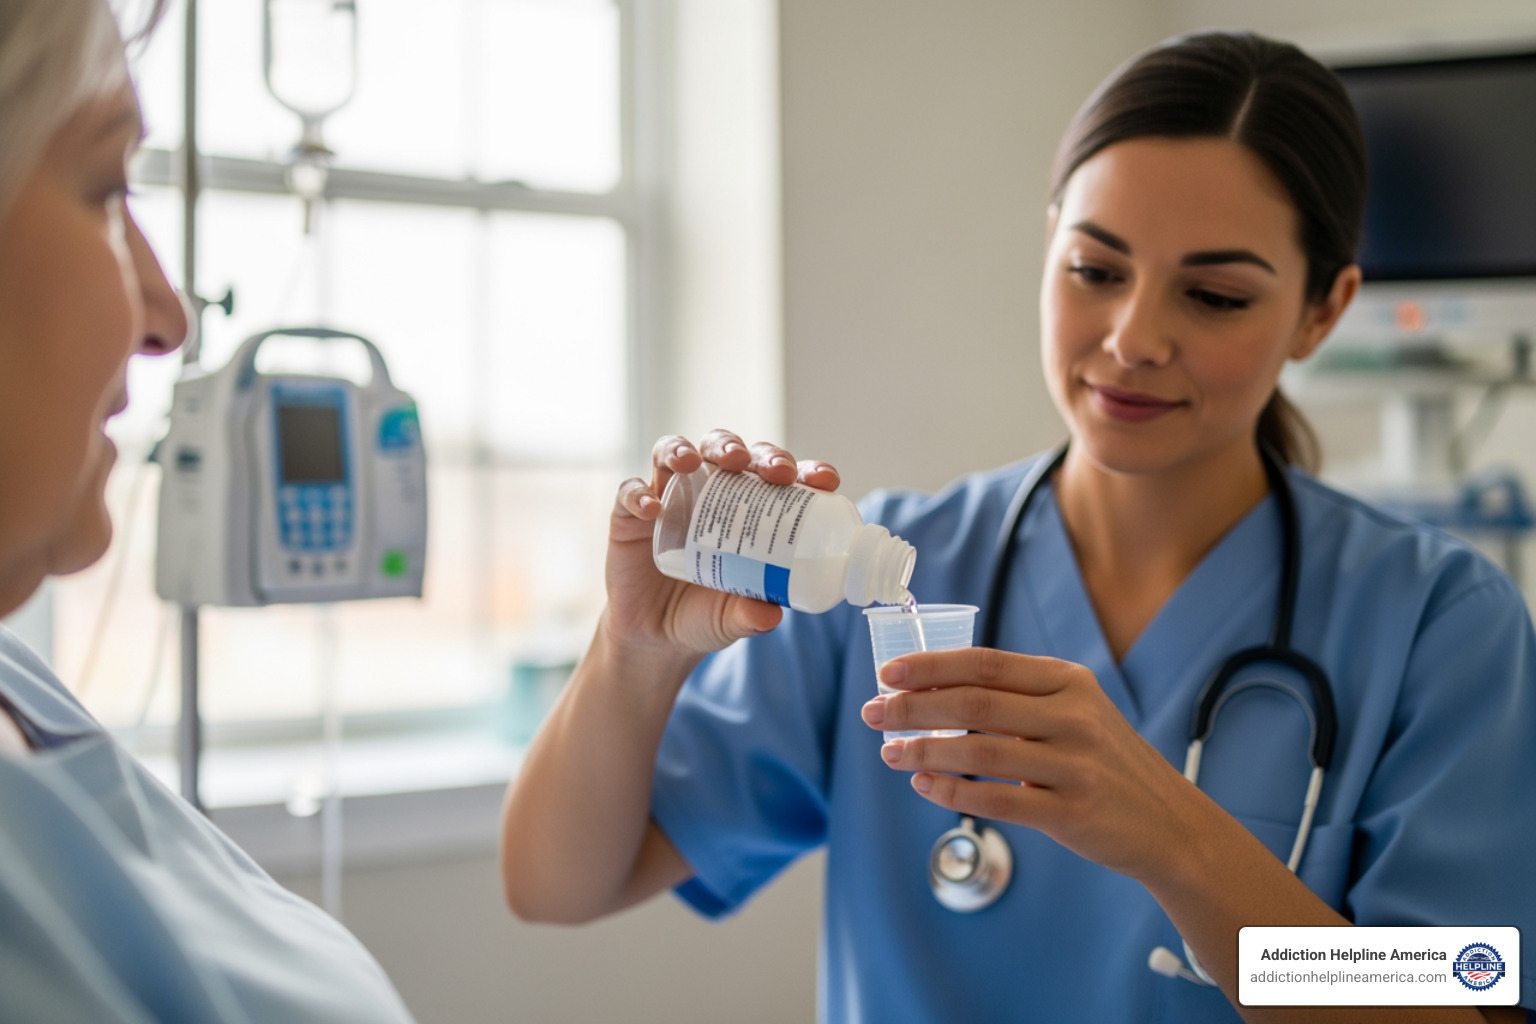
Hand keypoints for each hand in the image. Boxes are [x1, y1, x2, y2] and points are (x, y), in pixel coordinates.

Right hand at [602, 430, 840, 654]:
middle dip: (752, 452)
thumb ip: (750, 616)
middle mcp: (709, 492)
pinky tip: (652, 509)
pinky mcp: (629, 516)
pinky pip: (630, 492)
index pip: (776, 475)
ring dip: (688, 449)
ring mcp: (668, 498)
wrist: (655, 638)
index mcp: (748, 507)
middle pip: (728, 451)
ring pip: (675, 451)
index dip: (804, 469)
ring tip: (696, 461)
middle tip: (771, 471)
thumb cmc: (707, 615)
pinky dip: (639, 494)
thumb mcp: (734, 620)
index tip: (824, 481)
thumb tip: (771, 614)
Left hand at [860, 648, 1202, 881]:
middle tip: (873, 713)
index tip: (887, 674)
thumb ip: (1016, 701)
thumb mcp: (1075, 713)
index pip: (987, 664)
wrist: (1171, 824)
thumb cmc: (1105, 763)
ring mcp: (1076, 765)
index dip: (931, 666)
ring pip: (979, 750)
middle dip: (913, 707)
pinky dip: (952, 792)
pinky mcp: (1073, 812)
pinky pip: (997, 800)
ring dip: (923, 750)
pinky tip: (924, 785)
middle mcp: (1074, 716)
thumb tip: (928, 695)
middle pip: (975, 703)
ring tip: (890, 753)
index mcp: (1069, 681)